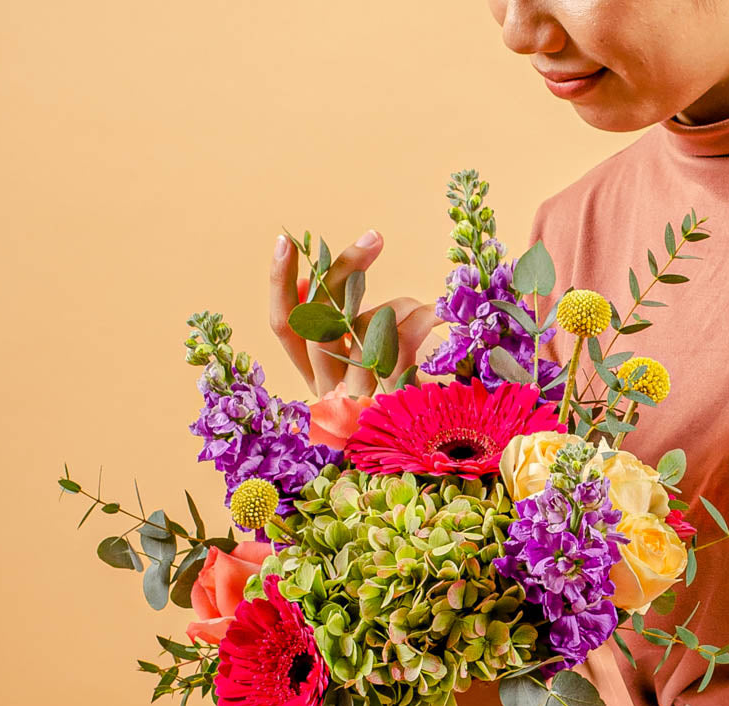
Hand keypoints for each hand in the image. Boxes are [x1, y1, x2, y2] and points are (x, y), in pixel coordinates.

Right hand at [269, 229, 447, 398]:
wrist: (449, 446)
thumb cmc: (414, 395)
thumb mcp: (372, 357)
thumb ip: (343, 327)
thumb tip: (307, 284)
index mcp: (320, 380)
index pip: (285, 328)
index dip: (279, 284)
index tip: (285, 240)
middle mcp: (332, 392)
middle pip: (319, 321)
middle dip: (343, 270)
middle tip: (374, 236)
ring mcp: (362, 399)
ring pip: (364, 328)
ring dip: (401, 305)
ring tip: (430, 310)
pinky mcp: (395, 400)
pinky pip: (401, 341)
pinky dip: (423, 317)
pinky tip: (441, 313)